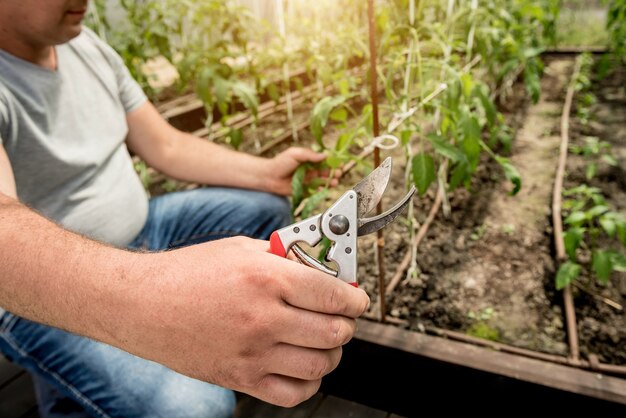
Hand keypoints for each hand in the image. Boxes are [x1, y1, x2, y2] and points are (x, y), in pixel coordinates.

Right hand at [124, 236, 369, 406]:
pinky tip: (302, 365)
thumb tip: (321, 267)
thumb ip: (284, 257)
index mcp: (267, 278)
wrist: (142, 304)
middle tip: (342, 316)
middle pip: (334, 332)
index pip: (334, 294)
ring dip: (332, 352)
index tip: (357, 298)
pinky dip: (309, 382)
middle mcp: (263, 318)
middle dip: (347, 324)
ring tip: (324, 340)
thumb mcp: (241, 248)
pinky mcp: (240, 378)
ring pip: (321, 364)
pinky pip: (293, 393)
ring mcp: (252, 353)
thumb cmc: (189, 272)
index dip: (356, 298)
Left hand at [265, 147, 340, 195]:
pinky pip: (316, 191)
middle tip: (338, 173)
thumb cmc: (280, 163)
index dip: (333, 161)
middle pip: (327, 171)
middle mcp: (311, 170)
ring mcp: (309, 180)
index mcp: (310, 159)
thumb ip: (309, 155)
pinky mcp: (306, 190)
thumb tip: (324, 156)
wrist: (269, 177)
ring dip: (330, 181)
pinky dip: (322, 190)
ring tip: (334, 181)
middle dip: (334, 172)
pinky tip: (325, 189)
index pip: (325, 160)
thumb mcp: (295, 153)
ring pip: (324, 181)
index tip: (339, 163)